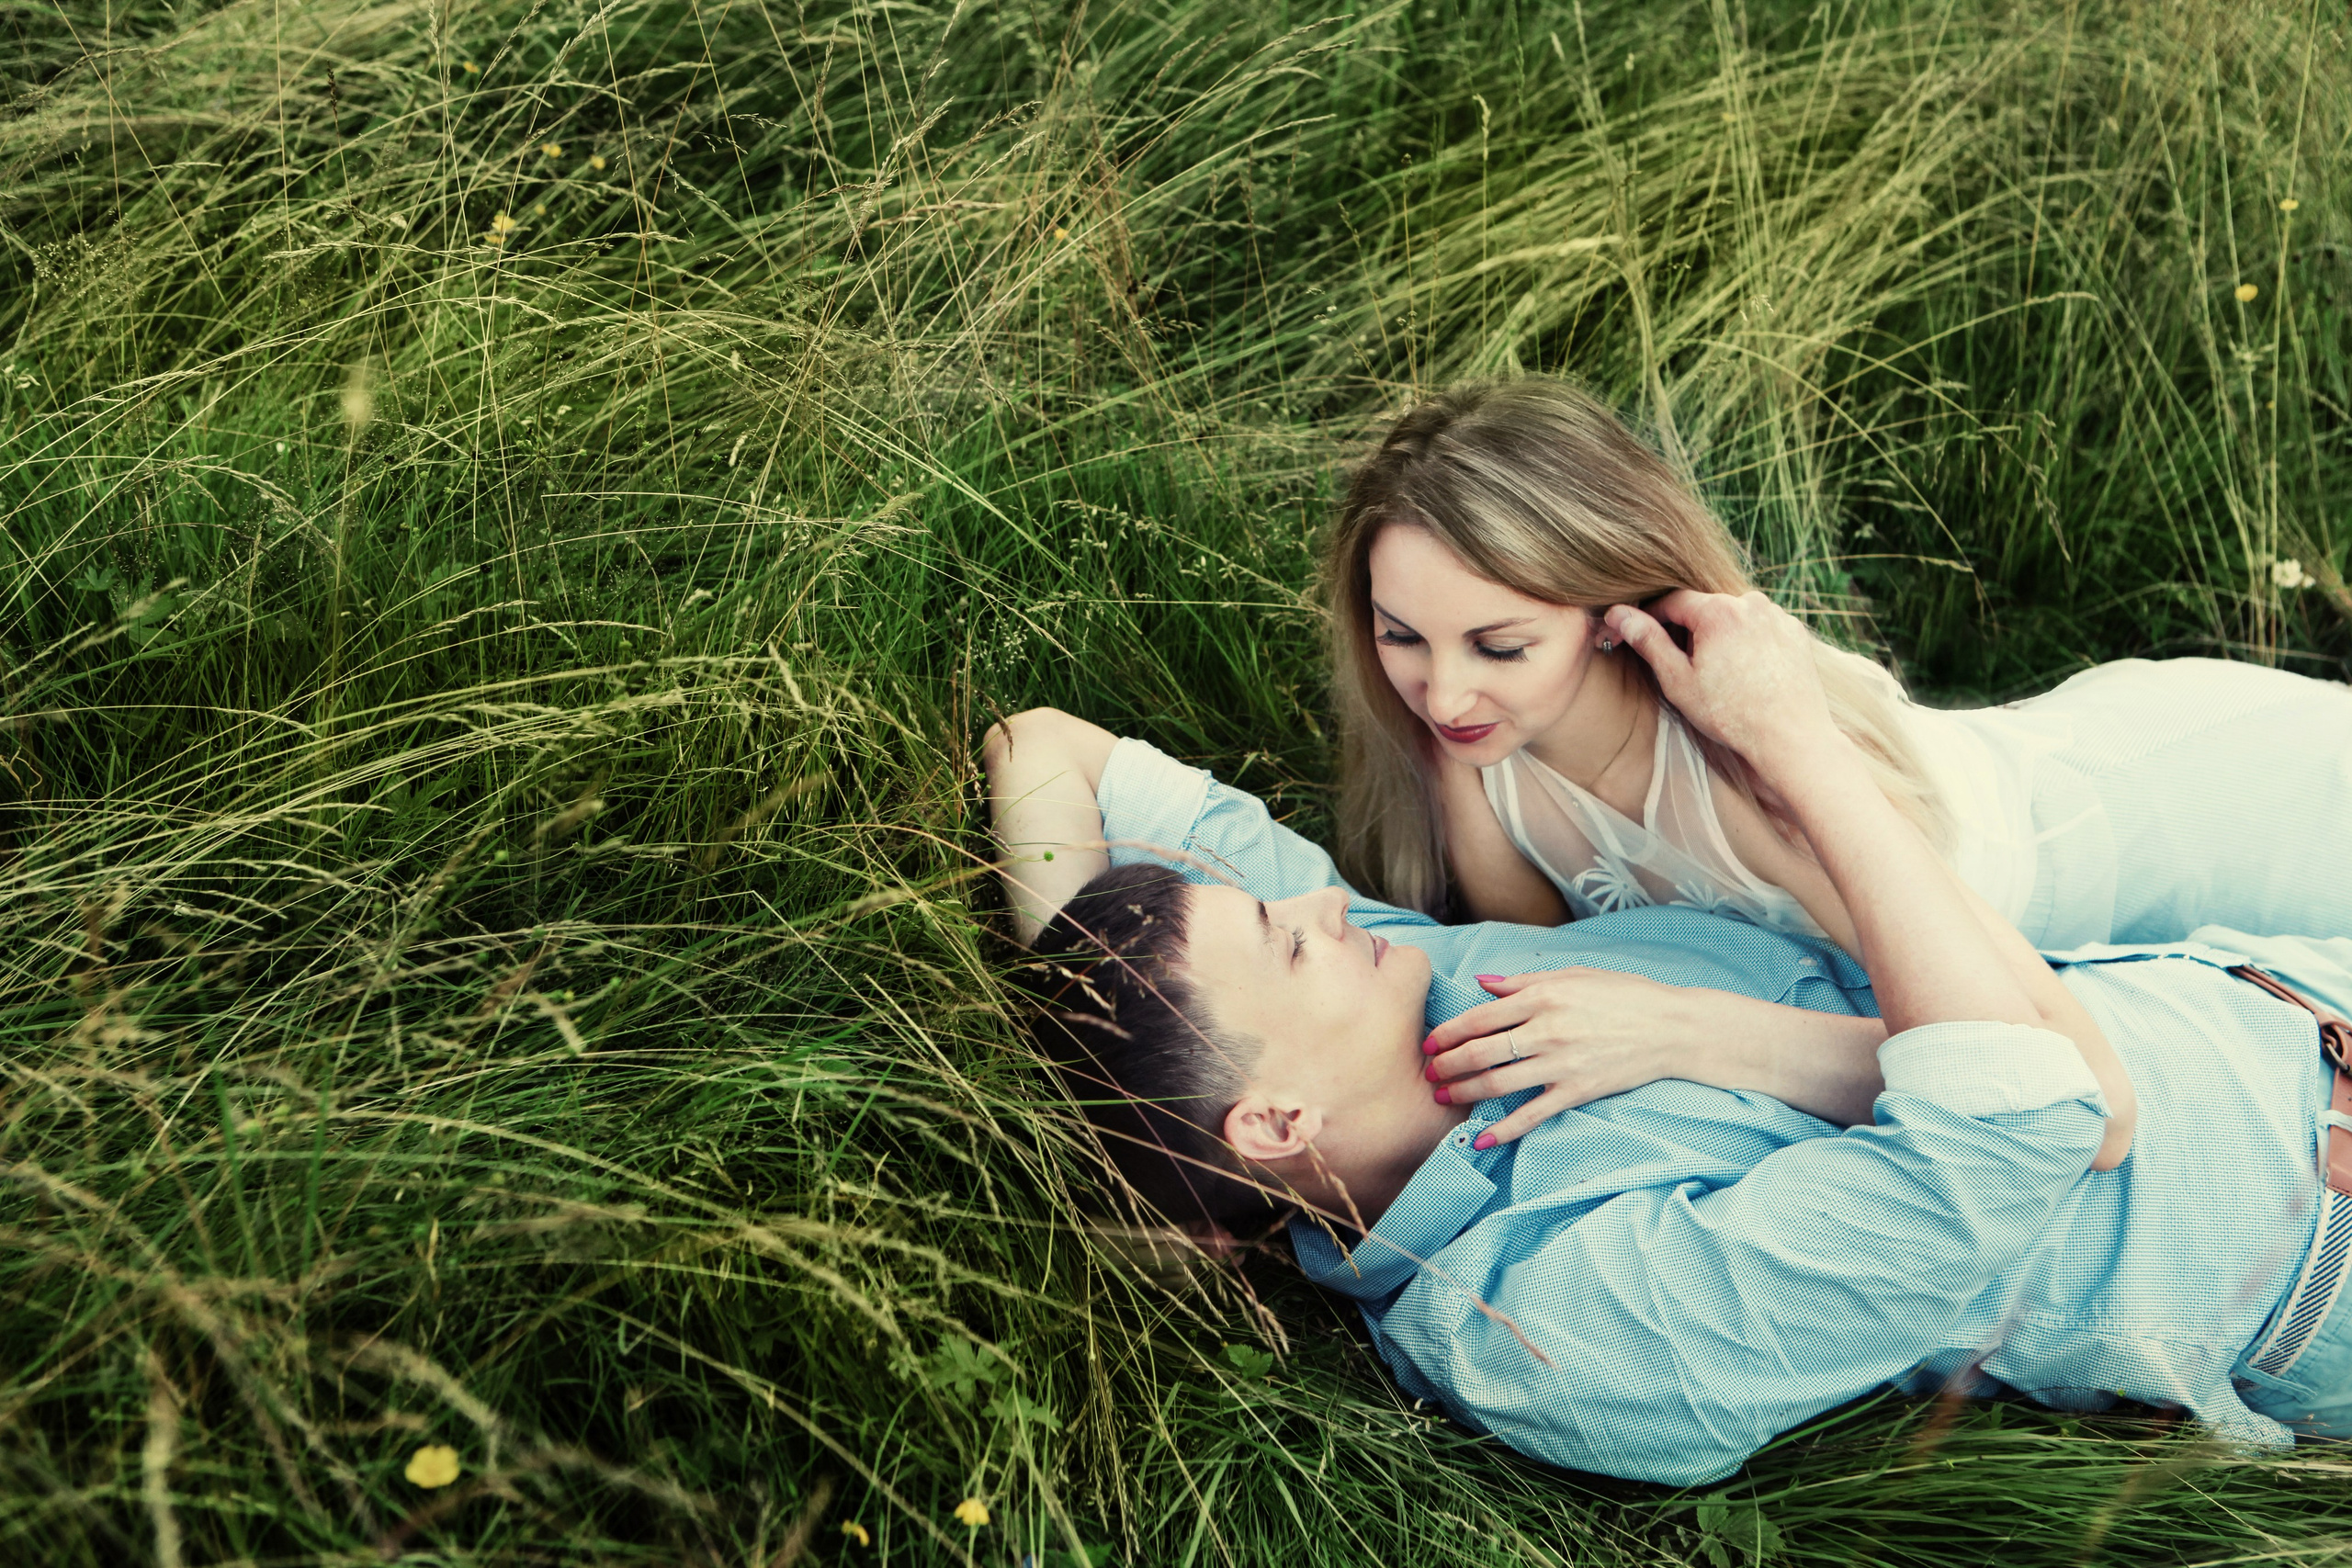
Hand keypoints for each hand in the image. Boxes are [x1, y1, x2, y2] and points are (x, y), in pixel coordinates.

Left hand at [1421, 968, 1695, 1146]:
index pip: (1480, 1017)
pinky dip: (1504, 1130)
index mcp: (1542, 997)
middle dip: (1447, 1064)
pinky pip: (1532, 1115)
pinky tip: (1481, 1140)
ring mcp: (1560, 1064)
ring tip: (1443, 1097)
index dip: (1448, 1032)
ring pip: (1498, 1083)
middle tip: (1427, 1073)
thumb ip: (1523, 982)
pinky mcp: (1576, 1091)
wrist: (1671, 1028)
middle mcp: (1546, 1031)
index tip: (1428, 1042)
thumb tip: (1482, 984)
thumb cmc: (1624, 995)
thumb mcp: (1574, 975)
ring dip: (1464, 1092)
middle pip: (1481, 1052)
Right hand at [1603, 590, 1838, 779]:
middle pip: (1706, 608)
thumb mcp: (1678, 681)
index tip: (1643, 634)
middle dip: (1690, 630)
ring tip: (1720, 673)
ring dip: (1720, 635)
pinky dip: (1748, 641)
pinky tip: (1746, 672)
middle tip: (1686, 666)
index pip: (1673, 600)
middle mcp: (1751, 603)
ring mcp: (1777, 616)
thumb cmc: (1731, 715)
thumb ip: (1648, 642)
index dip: (1653, 617)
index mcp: (1718, 611)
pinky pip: (1761, 627)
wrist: (1790, 737)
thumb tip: (1619, 614)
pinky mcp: (1795, 632)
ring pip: (1734, 617)